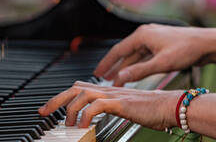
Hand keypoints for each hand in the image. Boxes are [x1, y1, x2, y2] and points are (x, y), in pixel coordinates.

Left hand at [38, 81, 179, 128]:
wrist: (172, 106)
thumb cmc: (154, 110)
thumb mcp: (127, 110)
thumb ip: (111, 111)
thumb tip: (96, 119)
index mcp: (109, 91)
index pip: (79, 88)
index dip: (63, 96)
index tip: (50, 108)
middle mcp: (108, 90)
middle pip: (75, 88)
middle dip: (56, 100)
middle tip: (42, 112)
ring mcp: (114, 95)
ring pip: (81, 94)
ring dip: (69, 110)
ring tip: (66, 125)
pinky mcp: (120, 103)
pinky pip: (96, 106)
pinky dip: (85, 116)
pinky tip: (81, 127)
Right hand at [94, 24, 215, 85]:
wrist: (207, 43)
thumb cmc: (187, 49)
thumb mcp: (161, 63)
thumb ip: (140, 71)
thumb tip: (121, 77)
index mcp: (142, 35)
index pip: (118, 50)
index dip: (107, 63)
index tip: (98, 73)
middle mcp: (146, 34)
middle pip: (124, 52)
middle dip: (114, 66)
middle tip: (102, 77)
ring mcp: (153, 39)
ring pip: (134, 55)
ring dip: (126, 67)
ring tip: (117, 79)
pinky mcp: (161, 45)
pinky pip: (144, 56)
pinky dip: (137, 65)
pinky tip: (134, 73)